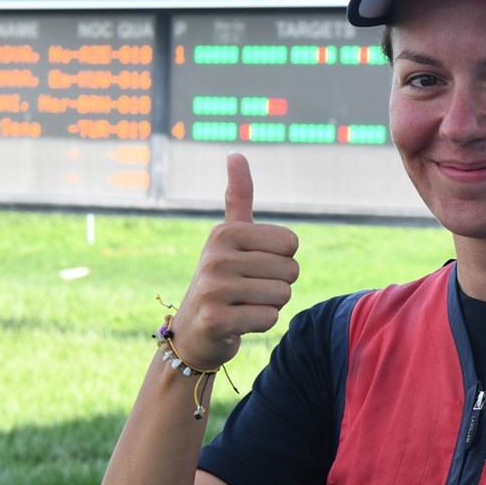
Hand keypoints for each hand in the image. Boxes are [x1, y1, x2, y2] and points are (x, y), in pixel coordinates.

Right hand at [169, 153, 299, 367]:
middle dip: (277, 284)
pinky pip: (269, 318)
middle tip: (248, 289)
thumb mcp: (230, 236)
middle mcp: (215, 256)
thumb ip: (238, 196)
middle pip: (290, 270)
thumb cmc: (222, 279)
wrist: (195, 332)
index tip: (253, 266)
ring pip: (282, 295)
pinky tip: (237, 321)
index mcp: (225, 232)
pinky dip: (260, 324)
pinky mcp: (216, 319)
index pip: (291, 243)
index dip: (281, 259)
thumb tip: (235, 153)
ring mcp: (213, 288)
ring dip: (269, 305)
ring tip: (242, 304)